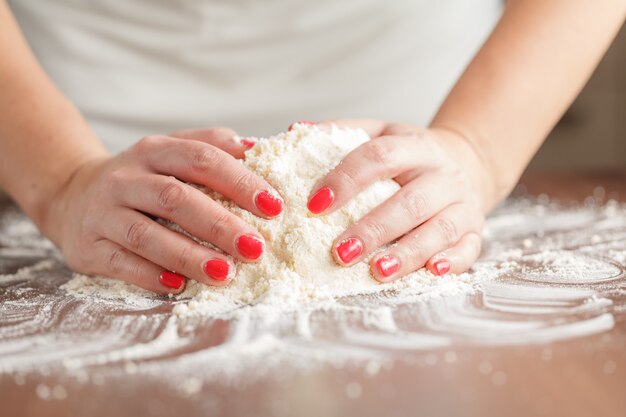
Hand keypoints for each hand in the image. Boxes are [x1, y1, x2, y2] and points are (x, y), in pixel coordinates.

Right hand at [43, 128, 282, 293]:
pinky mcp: (89, 246)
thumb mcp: (171, 153)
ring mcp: (104, 212)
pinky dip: (152, 275)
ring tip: (225, 273)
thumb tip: (256, 149)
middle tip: (255, 247)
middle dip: (220, 225)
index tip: (274, 207)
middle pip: (176, 198)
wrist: (72, 196)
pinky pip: (122, 262)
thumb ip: (212, 147)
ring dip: (189, 255)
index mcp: (155, 150)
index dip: (239, 181)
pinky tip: (180, 285)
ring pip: (147, 234)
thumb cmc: (142, 179)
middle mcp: (126, 177)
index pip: (202, 159)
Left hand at [307, 119, 489, 281]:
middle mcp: (442, 174)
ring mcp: (462, 204)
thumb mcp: (381, 133)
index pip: (380, 157)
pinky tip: (429, 273)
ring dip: (408, 252)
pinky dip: (450, 263)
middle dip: (374, 229)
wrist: (467, 162)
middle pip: (410, 201)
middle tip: (340, 252)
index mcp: (415, 146)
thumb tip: (294, 131)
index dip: (347, 179)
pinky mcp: (475, 231)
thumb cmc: (410, 156)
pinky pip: (468, 250)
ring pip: (440, 229)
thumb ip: (340, 132)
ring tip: (377, 270)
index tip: (315, 204)